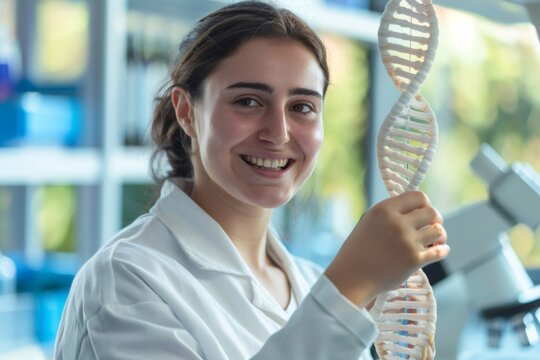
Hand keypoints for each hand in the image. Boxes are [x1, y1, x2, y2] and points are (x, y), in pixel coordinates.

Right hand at [324, 191, 448, 306]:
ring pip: (439, 231)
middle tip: (430, 228)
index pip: (418, 196)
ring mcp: (407, 241)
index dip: (424, 204)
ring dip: (440, 236)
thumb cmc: (358, 251)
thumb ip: (389, 213)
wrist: (351, 278)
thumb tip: (413, 209)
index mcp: (384, 209)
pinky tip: (438, 251)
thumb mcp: (368, 222)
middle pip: (432, 212)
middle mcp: (397, 223)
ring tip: (433, 241)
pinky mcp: (414, 260)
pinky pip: (440, 251)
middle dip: (435, 220)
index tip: (422, 213)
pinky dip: (442, 250)